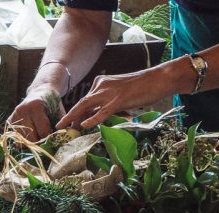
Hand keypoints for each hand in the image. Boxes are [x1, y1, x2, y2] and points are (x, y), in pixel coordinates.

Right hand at [7, 87, 63, 140]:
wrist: (40, 92)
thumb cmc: (52, 105)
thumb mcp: (60, 113)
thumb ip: (61, 127)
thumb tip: (61, 143)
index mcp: (36, 106)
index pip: (43, 132)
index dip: (50, 139)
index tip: (54, 141)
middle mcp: (22, 110)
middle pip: (31, 138)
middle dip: (40, 143)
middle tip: (46, 142)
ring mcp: (14, 115)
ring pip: (23, 139)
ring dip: (31, 143)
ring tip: (39, 138)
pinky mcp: (10, 120)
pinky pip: (16, 137)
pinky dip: (24, 139)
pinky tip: (31, 136)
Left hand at [57, 65, 177, 129]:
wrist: (158, 79)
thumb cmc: (143, 88)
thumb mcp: (122, 95)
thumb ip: (110, 104)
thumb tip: (102, 117)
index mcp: (102, 83)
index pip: (86, 100)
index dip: (76, 113)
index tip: (69, 123)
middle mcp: (102, 85)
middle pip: (82, 103)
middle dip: (70, 115)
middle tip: (59, 126)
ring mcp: (110, 92)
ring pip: (87, 106)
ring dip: (74, 117)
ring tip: (64, 127)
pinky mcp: (119, 99)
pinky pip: (102, 111)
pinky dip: (92, 119)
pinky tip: (84, 125)